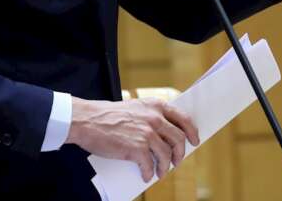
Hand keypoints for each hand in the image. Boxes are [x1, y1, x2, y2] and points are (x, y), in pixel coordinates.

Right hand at [66, 97, 199, 181]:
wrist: (86, 120)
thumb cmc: (107, 115)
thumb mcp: (134, 107)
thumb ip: (149, 116)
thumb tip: (164, 135)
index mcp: (155, 105)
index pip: (183, 118)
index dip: (191, 131)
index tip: (194, 141)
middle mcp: (154, 118)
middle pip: (178, 139)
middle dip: (179, 154)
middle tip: (176, 161)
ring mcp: (146, 133)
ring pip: (166, 155)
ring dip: (165, 167)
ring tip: (160, 172)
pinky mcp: (137, 148)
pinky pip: (149, 165)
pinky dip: (149, 173)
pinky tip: (146, 176)